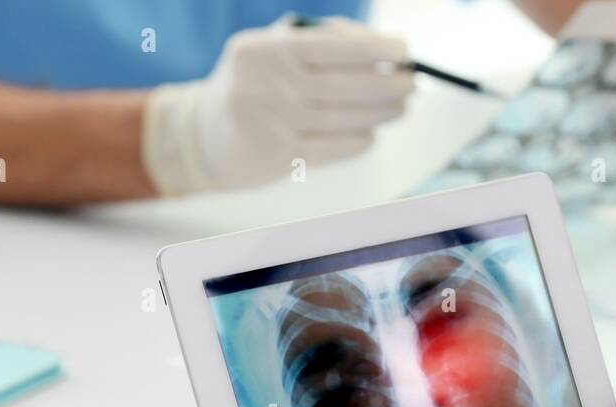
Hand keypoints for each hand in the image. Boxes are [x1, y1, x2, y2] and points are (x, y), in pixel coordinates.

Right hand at [142, 17, 412, 193]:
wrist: (203, 135)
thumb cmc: (252, 82)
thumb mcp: (272, 48)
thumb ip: (320, 40)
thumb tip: (380, 49)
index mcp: (267, 49)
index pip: (331, 47)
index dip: (374, 50)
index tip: (404, 52)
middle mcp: (267, 85)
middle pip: (343, 85)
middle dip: (387, 84)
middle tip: (413, 84)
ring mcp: (272, 123)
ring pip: (342, 118)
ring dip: (380, 112)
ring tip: (401, 107)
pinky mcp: (278, 157)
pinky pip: (332, 148)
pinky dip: (357, 140)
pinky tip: (371, 133)